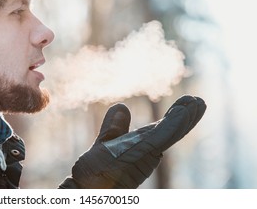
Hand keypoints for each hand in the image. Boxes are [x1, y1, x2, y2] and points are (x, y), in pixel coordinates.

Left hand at [59, 95, 205, 188]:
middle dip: (187, 116)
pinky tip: (182, 112)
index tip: (187, 102)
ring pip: (171, 133)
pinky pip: (160, 137)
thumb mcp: (106, 142)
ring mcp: (146, 154)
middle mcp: (147, 152)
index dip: (175, 116)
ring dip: (185, 117)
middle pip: (171, 131)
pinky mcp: (142, 155)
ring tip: (198, 102)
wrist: (87, 186)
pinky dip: (173, 124)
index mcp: (140, 147)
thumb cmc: (96, 170)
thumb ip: (115, 127)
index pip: (162, 129)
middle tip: (199, 101)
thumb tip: (122, 106)